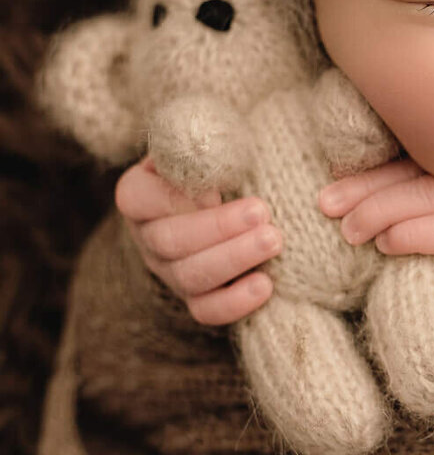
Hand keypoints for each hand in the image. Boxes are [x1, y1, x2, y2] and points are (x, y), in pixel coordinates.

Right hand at [114, 155, 281, 325]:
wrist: (230, 197)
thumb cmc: (216, 163)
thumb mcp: (206, 145)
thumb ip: (202, 143)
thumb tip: (207, 148)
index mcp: (139, 195)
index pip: (140, 198)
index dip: (174, 197)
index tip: (215, 187)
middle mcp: (148, 237)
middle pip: (170, 241)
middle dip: (218, 228)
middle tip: (262, 213)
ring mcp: (169, 271)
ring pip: (190, 277)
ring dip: (234, 259)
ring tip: (273, 241)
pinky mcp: (195, 297)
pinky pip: (207, 311)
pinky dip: (236, 303)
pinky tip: (266, 285)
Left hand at [319, 159, 433, 271]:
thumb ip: (418, 198)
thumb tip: (354, 207)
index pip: (406, 163)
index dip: (366, 175)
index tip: (328, 191)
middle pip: (412, 175)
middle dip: (365, 190)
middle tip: (327, 206)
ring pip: (427, 196)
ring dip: (382, 210)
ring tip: (350, 230)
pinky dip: (416, 234)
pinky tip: (388, 243)